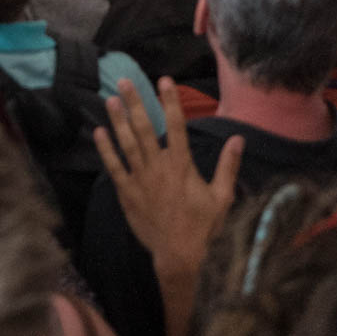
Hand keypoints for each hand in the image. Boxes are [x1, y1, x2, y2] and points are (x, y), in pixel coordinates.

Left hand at [93, 77, 242, 276]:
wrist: (179, 255)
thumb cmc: (203, 226)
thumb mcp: (222, 196)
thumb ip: (227, 166)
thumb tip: (239, 139)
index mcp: (182, 166)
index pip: (176, 126)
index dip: (170, 101)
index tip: (164, 80)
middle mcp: (159, 168)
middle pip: (145, 128)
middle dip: (135, 103)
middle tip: (125, 81)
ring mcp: (140, 180)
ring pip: (127, 144)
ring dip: (118, 120)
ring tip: (110, 99)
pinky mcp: (126, 193)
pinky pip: (113, 167)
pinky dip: (105, 149)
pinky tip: (98, 132)